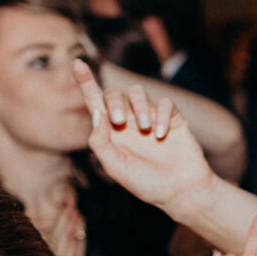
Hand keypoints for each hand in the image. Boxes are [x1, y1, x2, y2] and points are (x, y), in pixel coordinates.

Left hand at [74, 58, 211, 212]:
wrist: (180, 192)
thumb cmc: (147, 183)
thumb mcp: (116, 167)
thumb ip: (100, 143)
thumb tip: (96, 114)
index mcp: (111, 132)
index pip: (95, 102)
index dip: (85, 82)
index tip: (76, 63)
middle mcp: (129, 121)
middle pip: (115, 93)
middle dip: (115, 102)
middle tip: (120, 121)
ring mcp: (150, 117)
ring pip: (138, 92)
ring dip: (139, 106)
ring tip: (146, 128)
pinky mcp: (172, 118)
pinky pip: (164, 103)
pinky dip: (161, 115)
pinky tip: (162, 135)